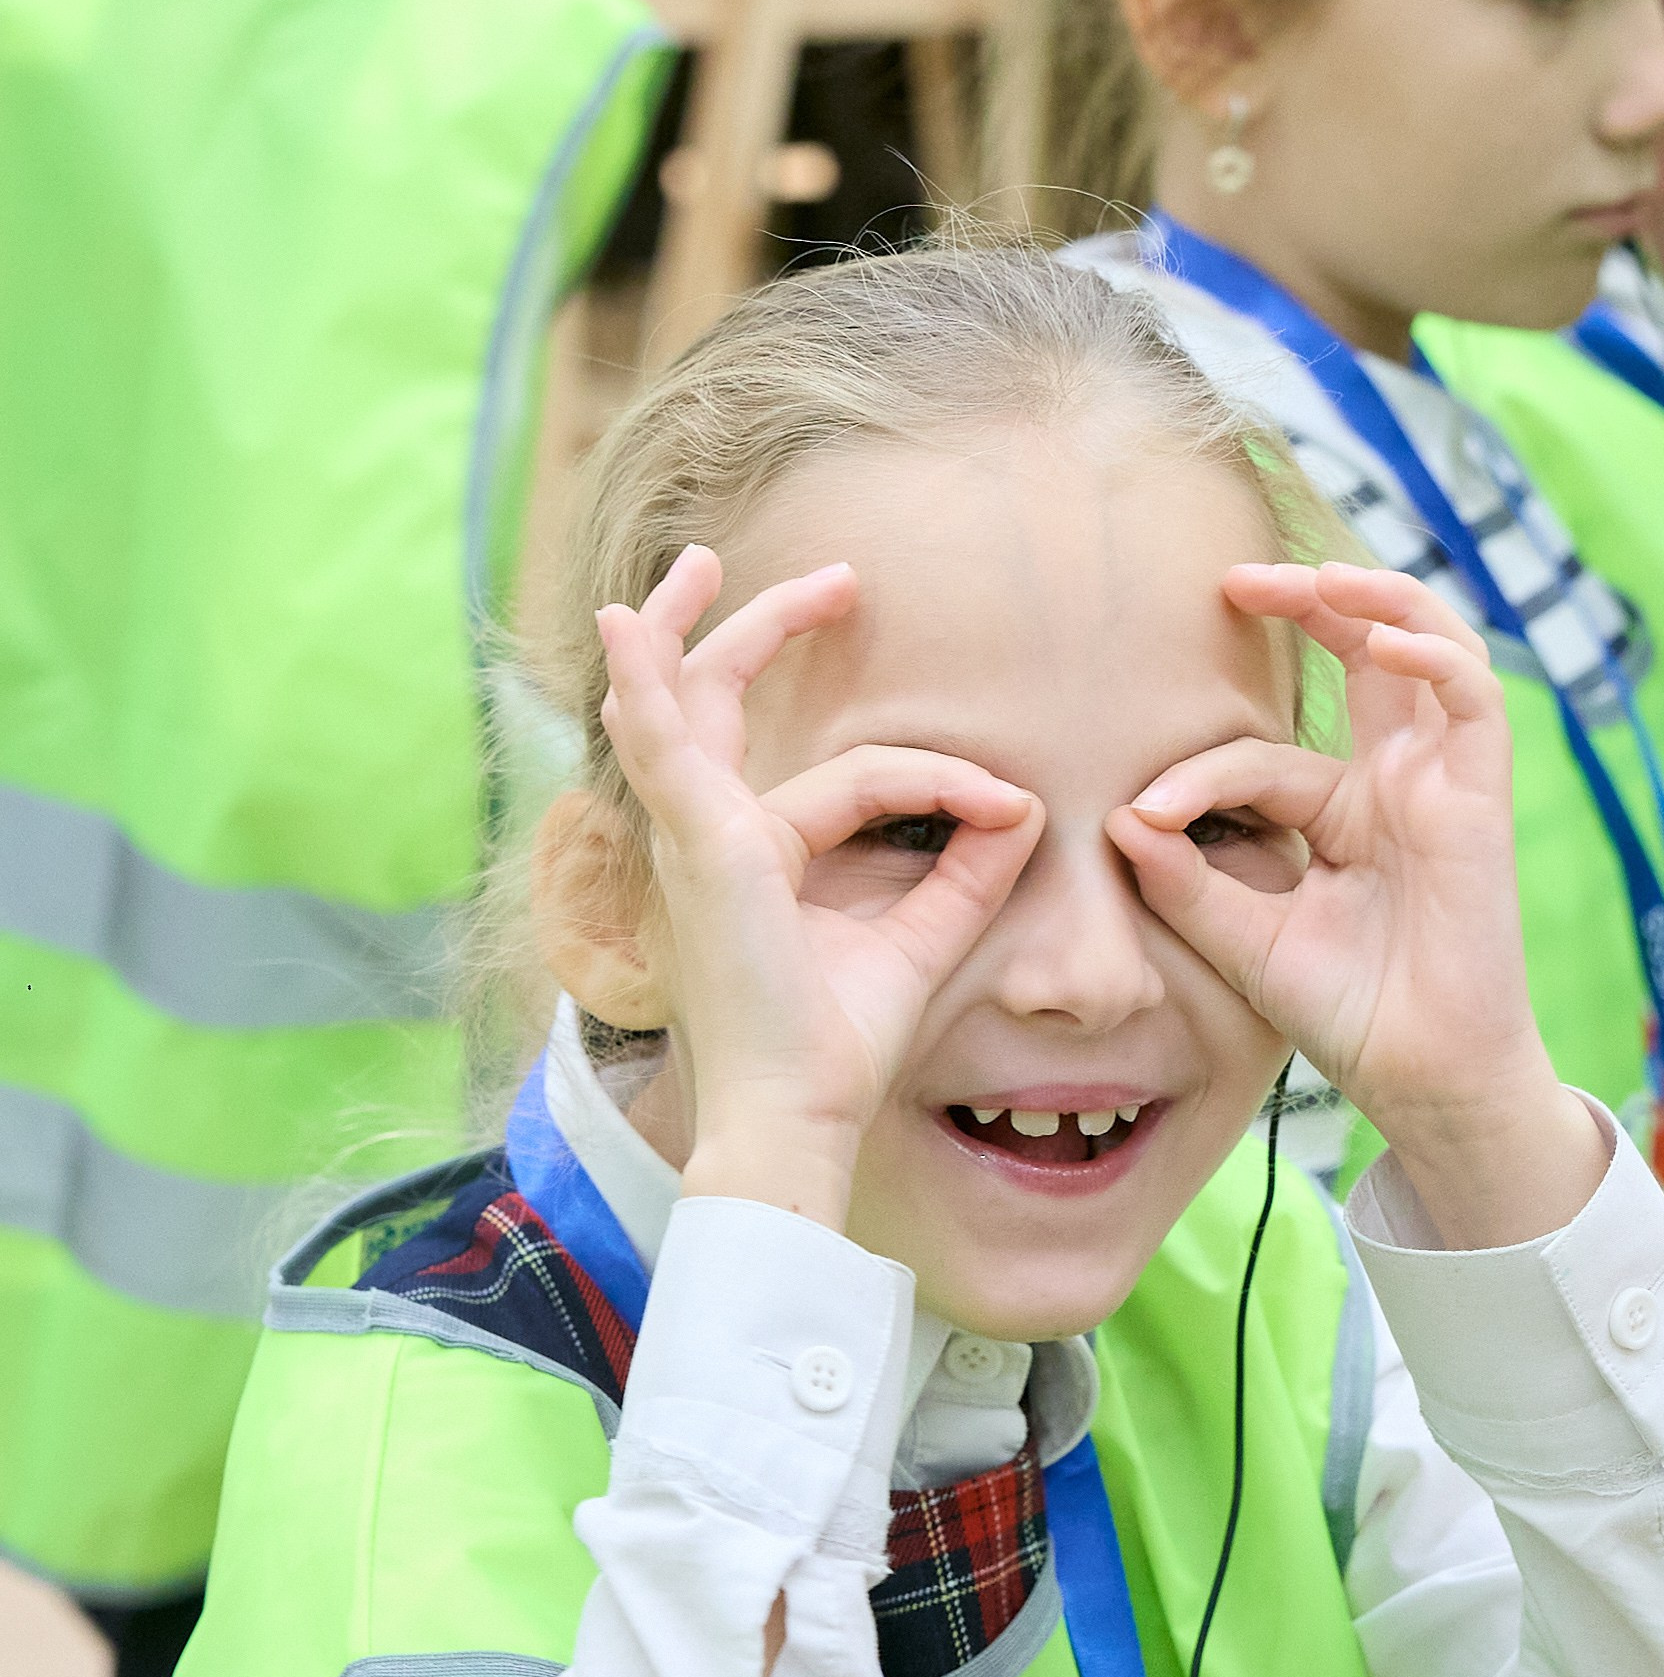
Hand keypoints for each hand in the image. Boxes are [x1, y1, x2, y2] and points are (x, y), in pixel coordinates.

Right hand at [598, 547, 1040, 1223]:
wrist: (799, 1112)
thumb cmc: (840, 1046)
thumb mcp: (921, 941)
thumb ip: (966, 873)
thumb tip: (1024, 809)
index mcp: (751, 862)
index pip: (841, 779)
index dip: (935, 777)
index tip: (1007, 798)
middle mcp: (709, 843)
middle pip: (717, 709)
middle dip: (757, 632)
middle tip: (832, 580)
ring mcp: (694, 840)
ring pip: (685, 708)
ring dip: (688, 630)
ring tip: (695, 563)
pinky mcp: (703, 843)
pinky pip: (671, 744)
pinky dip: (644, 681)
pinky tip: (627, 624)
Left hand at [1107, 565, 1605, 1246]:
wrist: (1420, 1077)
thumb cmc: (1345, 1011)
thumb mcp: (1243, 938)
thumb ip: (1184, 878)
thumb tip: (1121, 815)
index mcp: (1341, 809)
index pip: (1260, 756)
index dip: (1197, 774)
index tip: (1141, 814)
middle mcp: (1394, 780)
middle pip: (1362, 652)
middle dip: (1306, 599)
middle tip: (1233, 581)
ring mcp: (1440, 781)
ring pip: (1427, 647)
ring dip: (1375, 598)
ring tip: (1314, 579)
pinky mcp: (1481, 793)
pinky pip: (1470, 694)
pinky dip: (1432, 651)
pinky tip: (1382, 635)